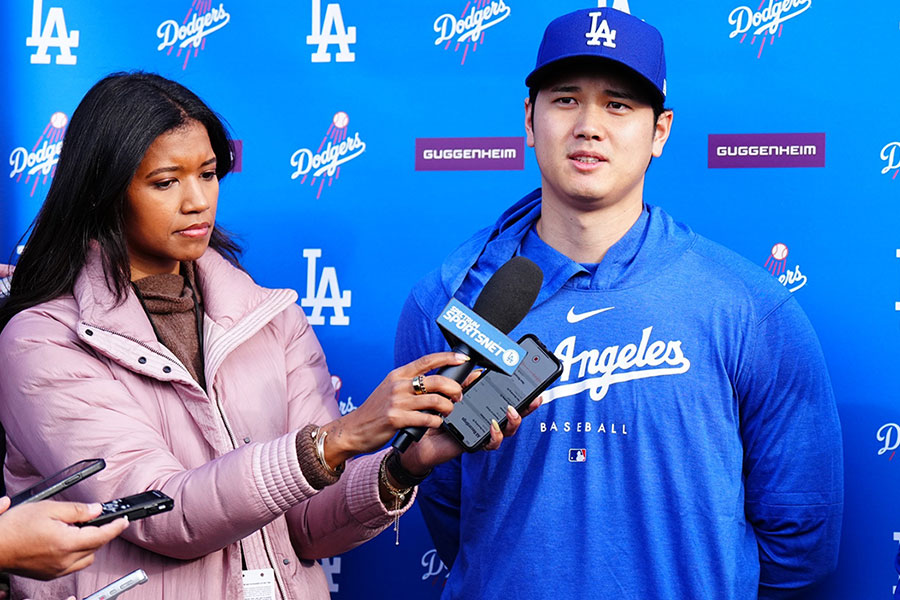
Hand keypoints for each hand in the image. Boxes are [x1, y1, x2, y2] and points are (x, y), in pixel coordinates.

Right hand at [0, 496, 128, 579]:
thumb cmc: (15, 527)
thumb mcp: (48, 508)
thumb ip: (77, 510)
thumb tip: (96, 510)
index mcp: (67, 543)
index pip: (102, 536)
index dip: (116, 527)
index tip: (124, 520)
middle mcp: (64, 560)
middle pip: (96, 547)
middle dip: (100, 533)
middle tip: (95, 520)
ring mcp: (56, 570)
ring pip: (86, 559)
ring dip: (89, 545)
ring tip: (78, 530)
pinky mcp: (48, 575)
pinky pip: (72, 566)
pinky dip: (76, 555)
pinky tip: (67, 542)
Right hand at [320, 352, 470, 465]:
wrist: (354, 429)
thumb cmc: (376, 411)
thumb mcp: (390, 389)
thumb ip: (409, 383)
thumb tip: (435, 380)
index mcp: (398, 375)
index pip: (427, 360)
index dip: (448, 357)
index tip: (463, 358)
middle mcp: (398, 385)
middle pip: (437, 380)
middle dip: (454, 388)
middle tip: (459, 395)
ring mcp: (397, 402)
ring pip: (435, 400)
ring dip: (448, 407)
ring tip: (449, 411)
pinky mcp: (397, 419)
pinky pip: (427, 419)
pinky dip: (436, 421)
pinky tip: (436, 423)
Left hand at [400, 394, 545, 475]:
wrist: (420, 438)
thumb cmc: (437, 415)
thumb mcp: (451, 394)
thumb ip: (464, 383)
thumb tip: (479, 371)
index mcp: (483, 407)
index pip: (507, 400)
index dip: (522, 396)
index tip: (535, 388)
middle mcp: (487, 421)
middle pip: (514, 416)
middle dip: (527, 408)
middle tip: (534, 399)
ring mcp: (483, 433)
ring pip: (507, 431)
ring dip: (514, 421)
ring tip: (511, 411)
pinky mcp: (476, 444)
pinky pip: (490, 443)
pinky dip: (495, 435)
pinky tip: (493, 426)